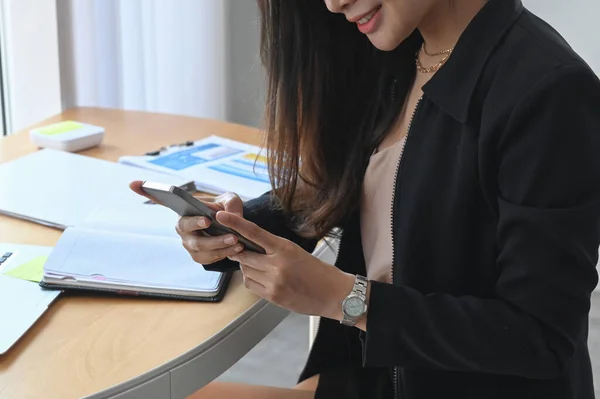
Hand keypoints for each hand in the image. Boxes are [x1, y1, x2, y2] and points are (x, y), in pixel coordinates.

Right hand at [129, 181, 244, 263]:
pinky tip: (236, 249)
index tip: (133, 183)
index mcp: (184, 208)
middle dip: (196, 225)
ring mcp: (189, 243)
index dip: (145, 190)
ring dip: (218, 244)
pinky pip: (208, 258)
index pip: (161, 199)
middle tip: (209, 222)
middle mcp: (182, 226)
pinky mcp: (199, 257)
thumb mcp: (232, 202)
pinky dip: (223, 254)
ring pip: (199, 247)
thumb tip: (223, 215)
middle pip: (184, 227)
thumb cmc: (227, 211)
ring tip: (235, 240)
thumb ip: (231, 204)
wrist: (236, 232)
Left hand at [216, 210, 355, 318]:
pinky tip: (265, 279)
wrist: (333, 293)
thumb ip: (272, 249)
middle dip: (241, 252)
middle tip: (242, 250)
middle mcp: (277, 264)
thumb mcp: (295, 251)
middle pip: (244, 255)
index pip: (255, 232)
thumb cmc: (316, 270)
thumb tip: (248, 248)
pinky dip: (252, 280)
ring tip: (264, 268)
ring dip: (248, 267)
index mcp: (284, 248)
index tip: (221, 216)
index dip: (235, 223)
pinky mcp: (272, 296)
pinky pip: (251, 285)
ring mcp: (274, 282)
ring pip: (245, 271)